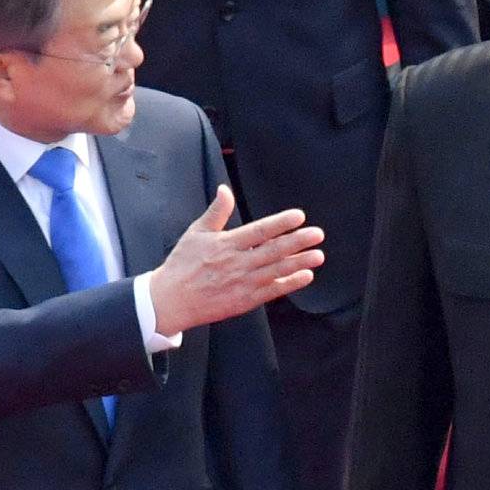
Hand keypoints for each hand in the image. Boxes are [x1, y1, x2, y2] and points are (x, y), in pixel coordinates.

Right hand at [147, 184, 322, 337]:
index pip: (259, 230)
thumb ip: (216, 211)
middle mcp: (237, 263)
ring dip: (299, 262)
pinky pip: (272, 291)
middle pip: (273, 250)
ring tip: (318, 255)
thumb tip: (225, 189)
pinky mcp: (244, 301)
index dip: (280, 223)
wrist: (171, 300)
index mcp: (226, 244)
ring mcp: (242, 283)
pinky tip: (305, 276)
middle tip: (317, 234)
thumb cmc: (183, 264)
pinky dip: (289, 284)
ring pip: (276, 271)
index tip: (298, 216)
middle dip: (298, 242)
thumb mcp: (196, 232)